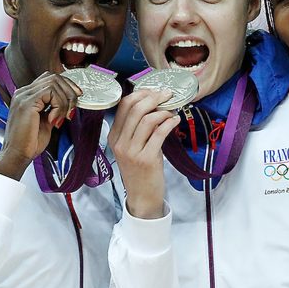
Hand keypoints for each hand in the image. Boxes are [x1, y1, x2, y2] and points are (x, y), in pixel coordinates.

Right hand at [0, 72, 81, 179]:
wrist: (17, 155)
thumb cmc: (30, 142)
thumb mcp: (46, 121)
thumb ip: (54, 108)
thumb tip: (69, 102)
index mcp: (26, 95)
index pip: (49, 79)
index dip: (66, 85)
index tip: (77, 96)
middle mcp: (23, 92)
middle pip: (53, 77)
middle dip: (69, 92)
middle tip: (73, 109)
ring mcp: (23, 96)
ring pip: (54, 83)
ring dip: (65, 101)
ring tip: (63, 118)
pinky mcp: (27, 103)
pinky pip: (51, 93)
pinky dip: (58, 106)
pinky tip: (55, 120)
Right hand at [108, 89, 178, 218]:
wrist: (142, 196)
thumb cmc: (140, 169)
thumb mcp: (132, 147)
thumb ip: (136, 128)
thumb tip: (153, 103)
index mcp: (114, 136)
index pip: (123, 106)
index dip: (140, 94)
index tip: (154, 91)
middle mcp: (120, 142)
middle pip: (136, 109)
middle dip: (154, 97)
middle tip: (167, 94)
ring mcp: (132, 151)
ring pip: (148, 120)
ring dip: (163, 111)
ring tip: (172, 111)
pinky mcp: (146, 159)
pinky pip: (159, 133)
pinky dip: (169, 123)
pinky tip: (175, 120)